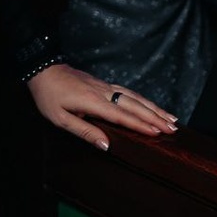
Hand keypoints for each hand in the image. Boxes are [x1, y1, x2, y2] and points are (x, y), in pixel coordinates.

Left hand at [26, 63, 178, 150]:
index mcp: (93, 102)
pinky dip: (143, 99)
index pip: (122, 115)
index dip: (141, 124)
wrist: (42, 70)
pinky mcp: (103, 83)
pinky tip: (150, 105)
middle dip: (155, 117)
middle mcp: (103, 92)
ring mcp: (104, 86)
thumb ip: (85, 132)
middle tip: (174, 129)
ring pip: (134, 96)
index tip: (158, 133)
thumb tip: (106, 146)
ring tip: (171, 119)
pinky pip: (128, 92)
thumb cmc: (48, 96)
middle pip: (134, 104)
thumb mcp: (60, 119)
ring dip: (153, 107)